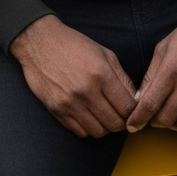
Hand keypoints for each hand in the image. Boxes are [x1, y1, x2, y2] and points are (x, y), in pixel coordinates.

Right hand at [10, 15, 137, 137]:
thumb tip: (137, 100)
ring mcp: (70, 103)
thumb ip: (123, 78)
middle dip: (121, 122)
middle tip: (118, 114)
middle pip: (115, 123)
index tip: (131, 109)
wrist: (40, 42)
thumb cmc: (74, 45)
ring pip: (98, 131)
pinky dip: (88, 128)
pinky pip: (80, 132)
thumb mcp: (104, 54)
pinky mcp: (57, 110)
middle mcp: (87, 91)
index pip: (128, 107)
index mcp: (101, 74)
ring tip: (103, 115)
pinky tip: (88, 116)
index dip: (133, 111)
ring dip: (105, 127)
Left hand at [126, 0, 176, 133]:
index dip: (138, 119)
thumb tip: (139, 99)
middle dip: (153, 122)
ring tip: (167, 115)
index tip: (131, 125)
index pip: (150, 104)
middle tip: (150, 116)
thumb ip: (151, 75)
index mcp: (172, 69)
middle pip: (165, 118)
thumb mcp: (164, 47)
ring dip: (171, 125)